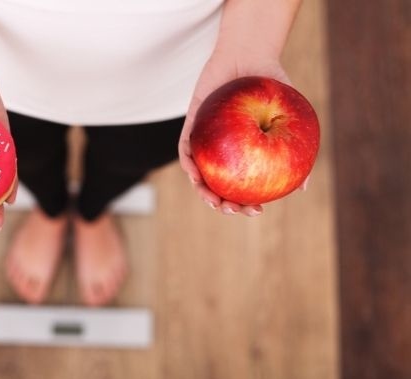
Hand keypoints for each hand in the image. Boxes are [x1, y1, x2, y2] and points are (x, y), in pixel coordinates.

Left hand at [178, 52, 306, 215]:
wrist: (250, 55)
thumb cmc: (272, 86)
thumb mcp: (290, 117)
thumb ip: (295, 149)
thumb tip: (303, 187)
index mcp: (244, 153)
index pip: (243, 186)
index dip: (246, 203)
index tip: (256, 211)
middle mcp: (224, 151)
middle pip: (218, 185)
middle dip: (222, 205)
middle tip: (233, 210)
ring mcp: (206, 140)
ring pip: (199, 173)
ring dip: (202, 190)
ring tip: (213, 200)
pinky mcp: (191, 125)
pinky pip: (186, 148)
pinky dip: (188, 163)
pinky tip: (195, 173)